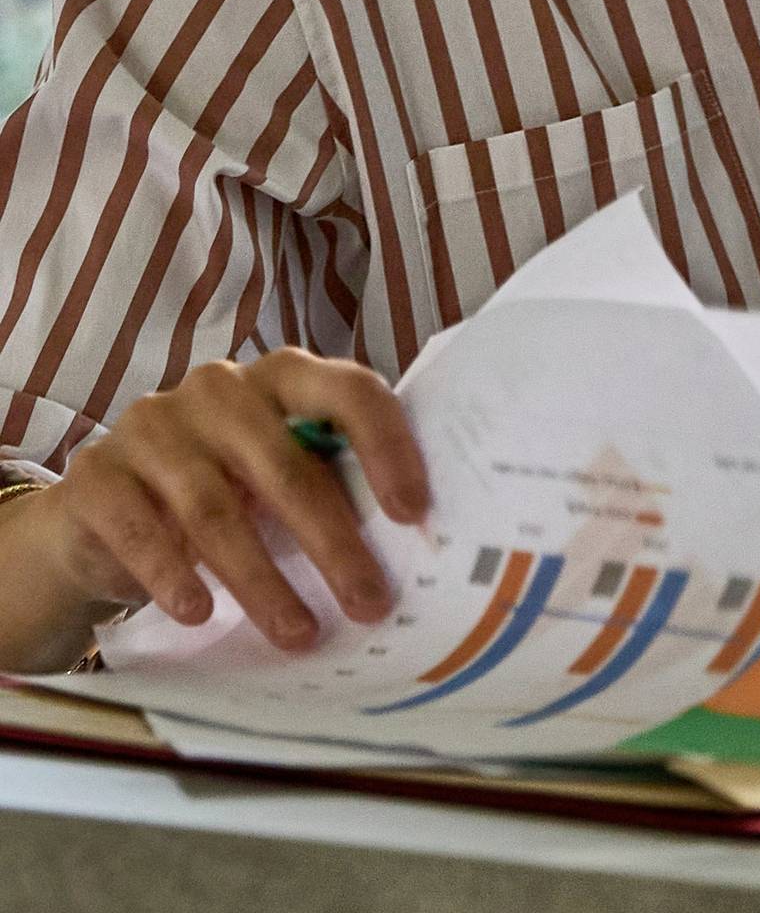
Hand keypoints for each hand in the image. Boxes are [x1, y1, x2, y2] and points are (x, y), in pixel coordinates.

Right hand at [29, 353, 428, 654]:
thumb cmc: (215, 493)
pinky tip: (200, 614)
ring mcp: (153, 426)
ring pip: (218, 508)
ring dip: (263, 580)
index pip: (350, 392)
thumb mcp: (273, 477)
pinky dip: (174, 576)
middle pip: (287, 465)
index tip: (414, 513)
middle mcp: (221, 389)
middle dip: (333, 541)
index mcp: (282, 376)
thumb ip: (327, 483)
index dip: (387, 448)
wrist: (97, 518)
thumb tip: (409, 546)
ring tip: (298, 632)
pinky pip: (141, 530)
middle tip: (368, 602)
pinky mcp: (96, 475)